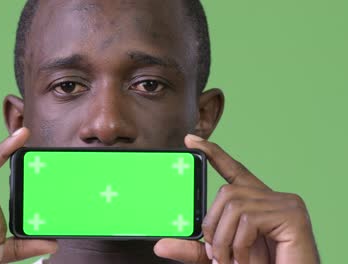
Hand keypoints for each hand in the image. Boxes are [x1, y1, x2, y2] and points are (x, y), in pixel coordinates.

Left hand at [154, 135, 318, 263]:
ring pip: (234, 205)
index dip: (213, 153)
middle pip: (226, 192)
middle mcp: (273, 198)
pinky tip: (245, 260)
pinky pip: (249, 219)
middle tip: (217, 255)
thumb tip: (159, 245)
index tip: (190, 139)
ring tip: (230, 261)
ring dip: (224, 240)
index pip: (233, 170)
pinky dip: (239, 245)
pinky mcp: (293, 215)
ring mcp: (286, 204)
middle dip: (213, 226)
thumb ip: (194, 249)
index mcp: (257, 203)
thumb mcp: (219, 256)